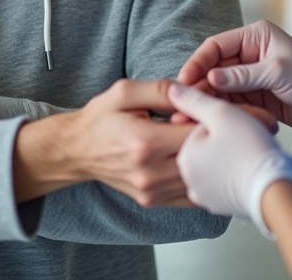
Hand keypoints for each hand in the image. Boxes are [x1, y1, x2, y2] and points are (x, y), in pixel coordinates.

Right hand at [14, 79, 196, 206]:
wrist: (77, 150)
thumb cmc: (99, 119)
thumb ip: (160, 89)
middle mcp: (149, 172)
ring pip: (199, 181)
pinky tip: (195, 164)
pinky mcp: (152, 201)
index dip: (210, 121)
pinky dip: (199, 180)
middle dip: (213, 142)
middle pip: (203, 160)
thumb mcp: (125, 92)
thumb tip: (191, 91)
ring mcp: (151, 191)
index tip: (209, 112)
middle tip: (214, 128)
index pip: (197, 134)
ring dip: (208, 162)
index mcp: (145, 141)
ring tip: (205, 144)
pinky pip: (189, 196)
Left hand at [169, 83, 291, 236]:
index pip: (195, 125)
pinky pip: (221, 182)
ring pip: (212, 163)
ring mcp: (202, 195)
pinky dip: (232, 174)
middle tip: (246, 136)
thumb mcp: (222, 114)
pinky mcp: (218, 205)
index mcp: (184, 156)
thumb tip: (175, 91)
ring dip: (227, 154)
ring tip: (249, 151)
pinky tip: (247, 168)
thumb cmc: (252, 153)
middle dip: (223, 136)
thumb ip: (195, 100)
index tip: (238, 122)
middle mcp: (187, 179)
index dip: (220, 119)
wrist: (277, 191)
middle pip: (202, 145)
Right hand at [176, 20, 291, 135]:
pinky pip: (231, 103)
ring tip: (190, 116)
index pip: (216, 46)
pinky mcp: (255, 98)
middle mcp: (250, 54)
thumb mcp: (277, 73)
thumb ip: (242, 76)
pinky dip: (221, 111)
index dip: (197, 62)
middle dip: (198, 85)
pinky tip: (209, 121)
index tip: (183, 80)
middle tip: (182, 103)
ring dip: (207, 101)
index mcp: (255, 37)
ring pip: (219, 88)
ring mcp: (251, 77)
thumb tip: (209, 77)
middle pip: (213, 68)